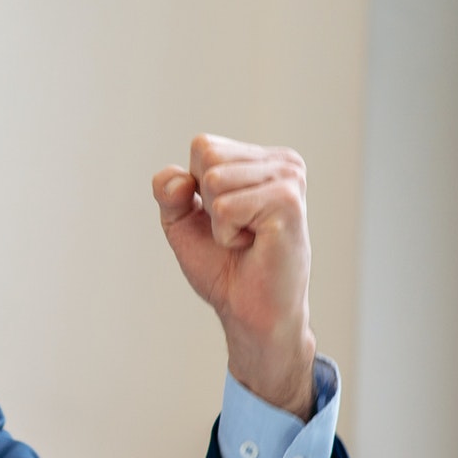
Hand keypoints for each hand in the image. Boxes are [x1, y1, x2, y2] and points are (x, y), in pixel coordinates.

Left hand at [153, 134, 316, 417]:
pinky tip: (253, 245)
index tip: (223, 218)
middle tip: (237, 231)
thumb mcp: (182, 221)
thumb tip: (178, 179)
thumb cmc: (224, 267)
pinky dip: (226, 234)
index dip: (194, 188)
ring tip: (246, 238)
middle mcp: (283, 163)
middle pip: (207, 156)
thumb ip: (168, 191)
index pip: (203, 146)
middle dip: (206, 202)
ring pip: (214, 180)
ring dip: (218, 221)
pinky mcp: (287, 203)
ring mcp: (289, 180)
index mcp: (264, 160)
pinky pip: (224, 207)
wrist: (250, 312)